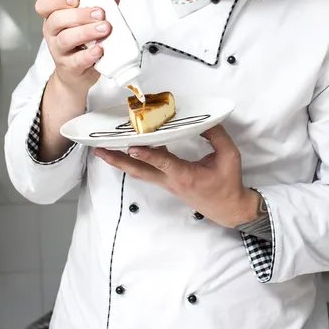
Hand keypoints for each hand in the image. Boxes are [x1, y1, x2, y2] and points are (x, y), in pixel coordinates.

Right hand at [35, 0, 120, 93]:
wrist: (79, 74)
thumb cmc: (84, 42)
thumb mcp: (89, 22)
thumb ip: (101, 4)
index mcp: (54, 18)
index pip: (44, 5)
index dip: (57, 0)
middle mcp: (53, 33)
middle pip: (57, 20)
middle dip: (79, 15)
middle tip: (100, 13)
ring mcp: (59, 51)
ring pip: (66, 39)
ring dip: (86, 32)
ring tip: (105, 28)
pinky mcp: (70, 67)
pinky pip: (77, 60)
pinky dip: (89, 54)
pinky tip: (100, 49)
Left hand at [94, 125, 258, 227]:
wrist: (228, 208)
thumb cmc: (228, 183)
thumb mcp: (229, 156)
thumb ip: (216, 135)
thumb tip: (203, 119)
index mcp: (185, 175)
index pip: (164, 163)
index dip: (148, 155)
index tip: (131, 148)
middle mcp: (171, 181)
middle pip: (139, 171)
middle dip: (118, 161)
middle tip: (99, 150)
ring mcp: (166, 183)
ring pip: (140, 173)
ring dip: (121, 162)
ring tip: (103, 151)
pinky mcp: (167, 182)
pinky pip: (147, 171)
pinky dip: (135, 161)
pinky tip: (127, 150)